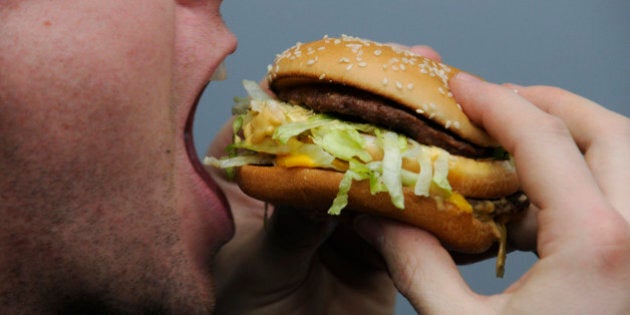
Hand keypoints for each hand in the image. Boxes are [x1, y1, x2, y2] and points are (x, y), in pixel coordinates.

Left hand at [208, 45, 444, 313]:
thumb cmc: (240, 308)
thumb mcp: (256, 263)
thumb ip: (289, 226)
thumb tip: (325, 180)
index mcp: (257, 177)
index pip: (283, 119)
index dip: (314, 89)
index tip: (346, 67)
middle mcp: (304, 184)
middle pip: (340, 135)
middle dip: (376, 105)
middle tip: (412, 71)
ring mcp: (345, 210)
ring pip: (379, 168)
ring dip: (410, 142)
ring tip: (440, 107)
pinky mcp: (379, 240)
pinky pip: (406, 215)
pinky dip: (427, 196)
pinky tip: (451, 168)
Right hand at [355, 73, 629, 313]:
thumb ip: (417, 265)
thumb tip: (378, 220)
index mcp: (598, 243)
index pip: (543, 137)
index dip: (495, 101)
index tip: (461, 84)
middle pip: (609, 130)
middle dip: (549, 105)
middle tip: (497, 104)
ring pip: (626, 162)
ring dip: (570, 141)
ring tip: (511, 149)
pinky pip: (619, 203)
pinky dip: (578, 188)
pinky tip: (529, 210)